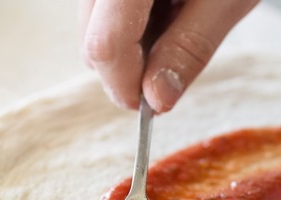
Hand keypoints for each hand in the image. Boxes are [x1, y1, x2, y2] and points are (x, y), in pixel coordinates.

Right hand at [79, 0, 258, 112]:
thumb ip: (190, 47)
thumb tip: (157, 99)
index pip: (105, 44)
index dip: (125, 85)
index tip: (149, 107)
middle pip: (91, 37)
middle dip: (127, 68)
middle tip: (168, 71)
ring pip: (91, 24)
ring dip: (128, 45)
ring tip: (175, 24)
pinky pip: (101, 6)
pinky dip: (128, 22)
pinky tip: (163, 8)